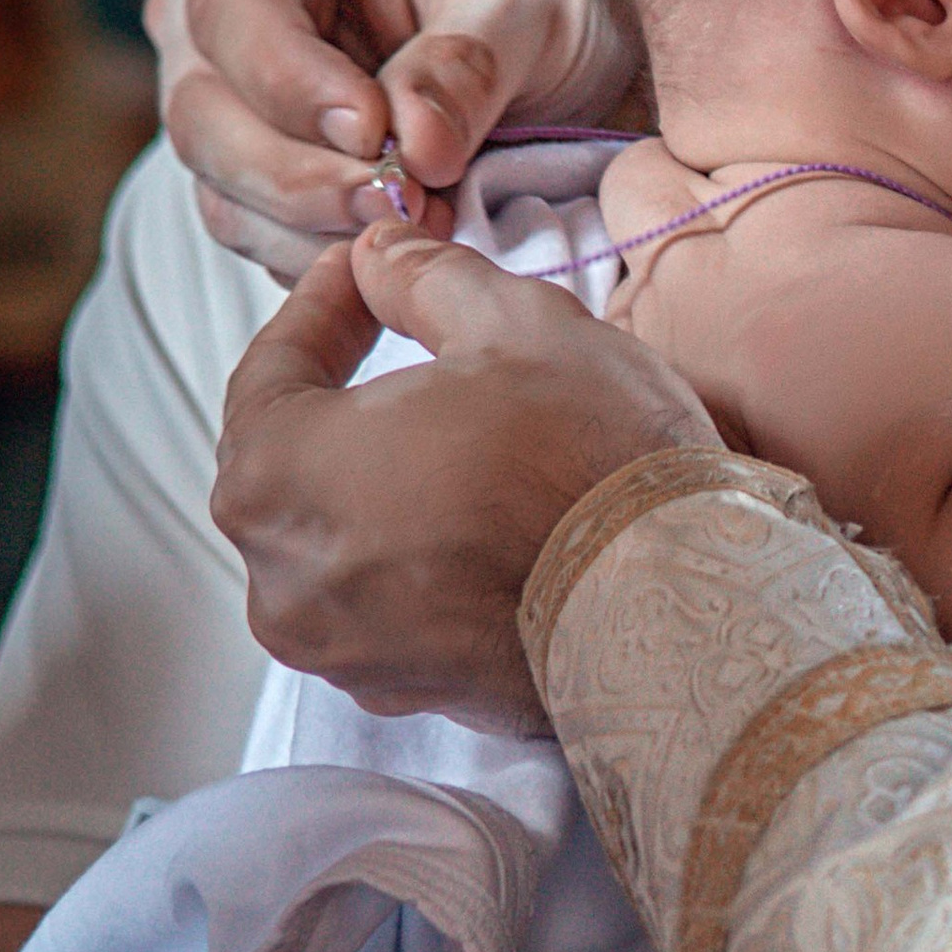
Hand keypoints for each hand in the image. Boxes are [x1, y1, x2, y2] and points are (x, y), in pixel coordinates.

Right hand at [149, 0, 640, 281]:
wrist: (560, 26)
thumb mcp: (530, 0)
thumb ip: (468, 67)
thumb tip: (415, 149)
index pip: (233, 1)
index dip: (290, 80)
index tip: (373, 132)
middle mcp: (217, 3)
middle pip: (205, 111)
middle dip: (299, 175)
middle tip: (399, 205)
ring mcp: (226, 95)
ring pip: (222, 188)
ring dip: (317, 229)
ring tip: (420, 229)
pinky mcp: (255, 174)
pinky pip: (260, 236)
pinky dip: (326, 258)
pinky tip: (401, 252)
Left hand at [211, 223, 719, 728]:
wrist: (681, 619)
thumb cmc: (589, 470)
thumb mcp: (511, 323)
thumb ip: (421, 278)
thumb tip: (383, 259)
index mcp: (277, 477)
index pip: (270, 370)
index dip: (322, 307)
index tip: (363, 274)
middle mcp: (284, 580)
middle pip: (295, 463)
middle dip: (348, 398)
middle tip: (404, 342)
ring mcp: (343, 650)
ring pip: (343, 537)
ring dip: (386, 480)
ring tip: (461, 436)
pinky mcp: (409, 692)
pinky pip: (392, 600)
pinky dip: (422, 552)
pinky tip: (487, 516)